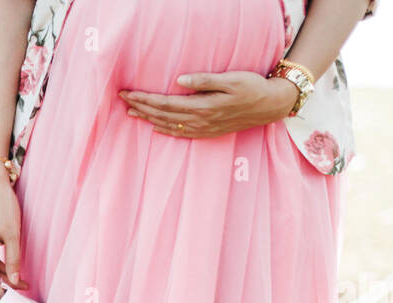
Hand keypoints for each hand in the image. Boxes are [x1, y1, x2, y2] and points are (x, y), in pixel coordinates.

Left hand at [118, 72, 298, 138]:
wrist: (270, 106)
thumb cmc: (252, 87)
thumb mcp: (231, 79)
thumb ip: (204, 80)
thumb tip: (180, 80)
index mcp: (202, 106)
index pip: (164, 103)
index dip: (144, 98)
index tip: (127, 92)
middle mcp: (199, 121)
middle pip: (162, 115)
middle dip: (140, 107)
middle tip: (121, 99)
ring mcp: (203, 128)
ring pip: (168, 125)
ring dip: (148, 119)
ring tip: (131, 112)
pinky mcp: (208, 131)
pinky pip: (181, 133)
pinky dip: (165, 130)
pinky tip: (155, 128)